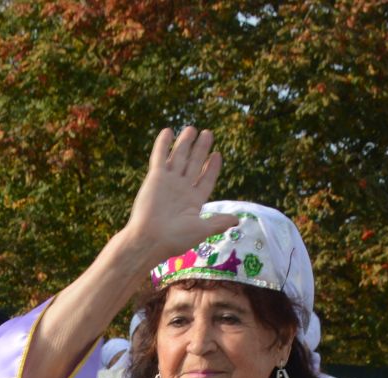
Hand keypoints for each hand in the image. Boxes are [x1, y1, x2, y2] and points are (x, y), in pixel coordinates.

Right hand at [119, 128, 226, 265]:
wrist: (150, 239)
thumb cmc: (176, 238)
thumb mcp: (202, 230)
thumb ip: (218, 222)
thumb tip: (237, 220)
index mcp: (193, 201)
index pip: (205, 179)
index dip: (212, 167)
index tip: (217, 154)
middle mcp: (181, 189)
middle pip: (194, 164)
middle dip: (201, 149)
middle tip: (208, 134)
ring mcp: (168, 182)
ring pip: (179, 157)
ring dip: (185, 143)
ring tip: (192, 128)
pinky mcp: (155, 177)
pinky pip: (160, 157)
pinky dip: (163, 144)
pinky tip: (168, 131)